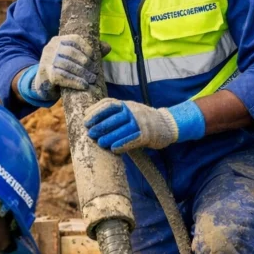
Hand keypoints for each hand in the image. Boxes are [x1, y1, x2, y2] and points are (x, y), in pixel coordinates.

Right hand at [34, 35, 110, 97]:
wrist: (44, 83)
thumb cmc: (63, 68)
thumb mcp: (74, 58)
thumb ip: (89, 52)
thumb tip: (108, 47)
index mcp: (58, 40)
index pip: (75, 40)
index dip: (87, 49)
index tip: (96, 59)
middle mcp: (51, 47)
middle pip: (71, 53)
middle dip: (86, 63)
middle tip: (95, 72)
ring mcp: (47, 60)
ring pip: (67, 65)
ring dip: (82, 73)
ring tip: (92, 79)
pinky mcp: (46, 74)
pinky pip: (62, 76)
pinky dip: (75, 81)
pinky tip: (84, 85)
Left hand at [85, 98, 204, 153]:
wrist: (167, 125)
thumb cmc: (142, 121)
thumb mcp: (129, 111)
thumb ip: (114, 113)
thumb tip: (90, 118)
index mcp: (127, 104)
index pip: (109, 104)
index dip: (96, 112)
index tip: (86, 120)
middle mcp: (134, 110)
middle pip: (114, 117)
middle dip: (100, 125)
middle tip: (90, 134)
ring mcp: (142, 122)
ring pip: (123, 129)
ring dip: (110, 136)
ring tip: (100, 143)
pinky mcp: (148, 134)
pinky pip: (133, 139)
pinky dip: (122, 144)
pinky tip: (114, 149)